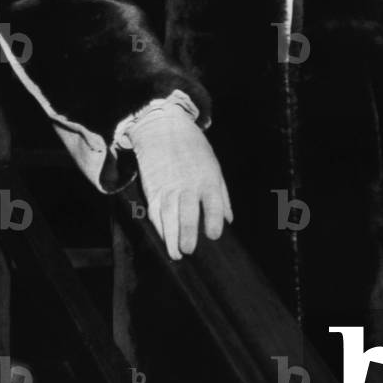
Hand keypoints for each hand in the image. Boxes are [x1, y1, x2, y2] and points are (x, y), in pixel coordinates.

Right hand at [128, 104, 232, 259]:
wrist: (163, 129)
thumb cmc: (194, 148)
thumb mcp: (214, 165)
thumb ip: (222, 194)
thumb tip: (229, 219)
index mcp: (208, 177)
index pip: (212, 201)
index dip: (213, 219)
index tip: (213, 235)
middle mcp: (187, 184)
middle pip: (187, 211)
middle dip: (187, 232)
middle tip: (189, 250)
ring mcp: (168, 187)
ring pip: (168, 215)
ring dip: (171, 236)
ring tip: (176, 254)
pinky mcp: (152, 188)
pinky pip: (154, 212)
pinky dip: (159, 227)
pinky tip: (164, 239)